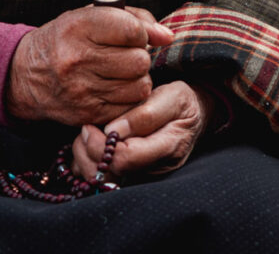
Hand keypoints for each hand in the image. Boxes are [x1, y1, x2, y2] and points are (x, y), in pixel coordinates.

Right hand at [5, 6, 173, 125]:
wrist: (26, 75)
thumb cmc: (64, 39)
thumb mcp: (89, 16)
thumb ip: (133, 18)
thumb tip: (167, 36)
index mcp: (79, 27)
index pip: (131, 30)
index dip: (141, 32)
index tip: (135, 34)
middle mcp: (78, 59)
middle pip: (139, 60)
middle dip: (139, 56)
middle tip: (126, 54)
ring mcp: (83, 90)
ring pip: (139, 86)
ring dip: (137, 79)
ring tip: (121, 72)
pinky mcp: (88, 114)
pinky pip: (129, 108)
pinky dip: (128, 99)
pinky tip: (114, 89)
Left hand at [71, 80, 216, 180]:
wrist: (194, 116)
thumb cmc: (182, 103)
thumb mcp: (172, 96)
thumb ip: (144, 114)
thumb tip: (112, 130)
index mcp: (167, 148)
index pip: (126, 158)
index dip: (101, 145)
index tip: (89, 125)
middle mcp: (155, 169)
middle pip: (111, 175)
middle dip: (88, 152)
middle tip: (84, 128)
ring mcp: (145, 176)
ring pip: (105, 182)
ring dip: (86, 160)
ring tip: (85, 136)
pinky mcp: (135, 176)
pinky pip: (106, 179)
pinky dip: (90, 164)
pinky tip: (89, 145)